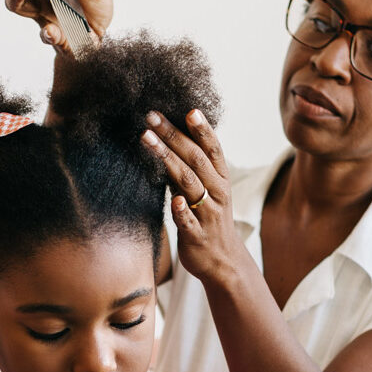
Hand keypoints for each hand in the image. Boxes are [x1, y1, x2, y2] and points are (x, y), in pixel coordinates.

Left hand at [140, 110, 243, 285]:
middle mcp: (216, 192)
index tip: (188, 109)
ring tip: (147, 140)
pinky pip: (188, 222)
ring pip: (188, 183)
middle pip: (195, 159)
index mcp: (220, 179)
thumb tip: (170, 137)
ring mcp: (207, 214)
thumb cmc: (209, 219)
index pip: (212, 148)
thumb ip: (191, 167)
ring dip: (168, 159)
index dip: (202, 129)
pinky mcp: (197, 235)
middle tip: (151, 115)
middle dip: (172, 135)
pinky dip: (182, 211)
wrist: (223, 261)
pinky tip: (175, 200)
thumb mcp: (206, 190)